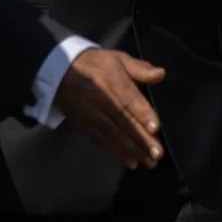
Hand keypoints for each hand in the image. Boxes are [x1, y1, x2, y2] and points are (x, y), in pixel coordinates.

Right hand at [56, 47, 164, 168]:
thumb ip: (139, 68)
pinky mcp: (86, 126)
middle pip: (123, 122)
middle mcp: (103, 100)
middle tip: (157, 154)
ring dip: (132, 150)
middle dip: (141, 139)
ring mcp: (93, 116)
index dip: (142, 113)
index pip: (128, 99)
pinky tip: (131, 162)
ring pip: (114, 135)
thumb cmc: (96, 64)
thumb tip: (161, 73)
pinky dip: (116, 153)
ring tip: (149, 162)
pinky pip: (103, 141)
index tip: (155, 128)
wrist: (60, 73)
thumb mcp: (117, 58)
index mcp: (112, 81)